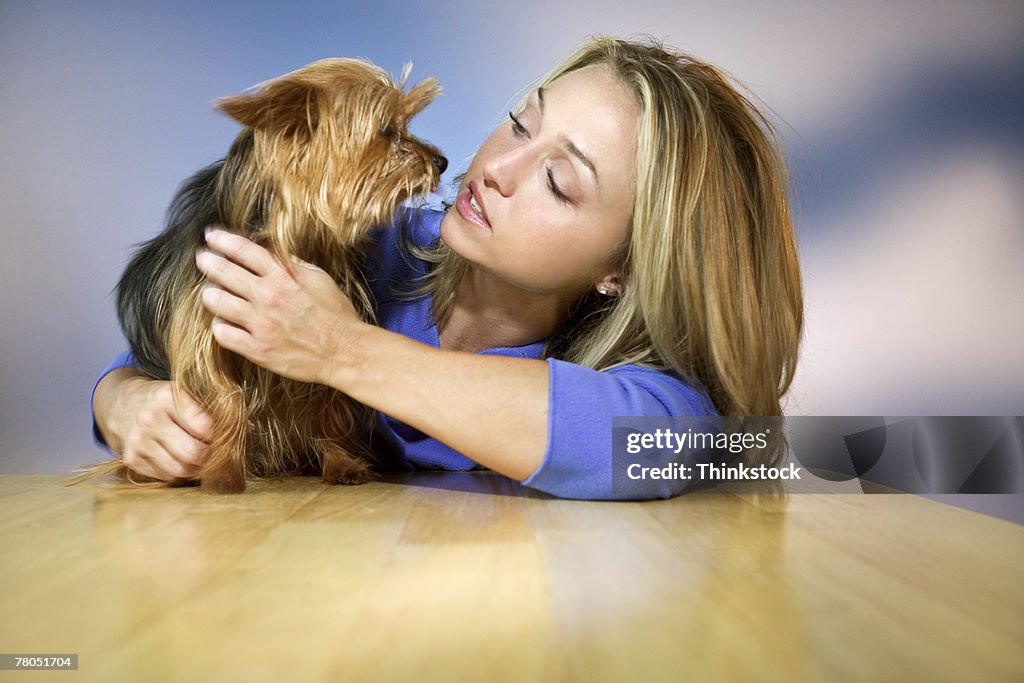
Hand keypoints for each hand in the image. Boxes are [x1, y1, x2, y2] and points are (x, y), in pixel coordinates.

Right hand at [94, 369, 211, 481]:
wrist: (122, 405)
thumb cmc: (164, 400)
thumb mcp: (185, 393)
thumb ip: (213, 409)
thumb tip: (248, 428)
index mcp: (167, 398)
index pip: (205, 427)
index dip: (219, 435)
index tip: (221, 435)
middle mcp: (150, 419)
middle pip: (193, 453)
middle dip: (210, 456)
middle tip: (213, 451)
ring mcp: (138, 441)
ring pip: (180, 470)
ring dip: (195, 469)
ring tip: (199, 458)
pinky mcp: (131, 459)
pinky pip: (165, 477)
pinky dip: (178, 473)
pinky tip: (179, 459)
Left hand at [195, 227, 362, 384]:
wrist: (344, 351)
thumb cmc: (336, 314)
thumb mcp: (319, 279)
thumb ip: (291, 264)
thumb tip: (270, 251)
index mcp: (283, 276)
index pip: (243, 250)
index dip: (223, 240)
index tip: (212, 236)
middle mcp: (267, 297)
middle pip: (223, 272)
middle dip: (207, 261)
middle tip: (201, 258)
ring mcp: (260, 324)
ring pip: (216, 302)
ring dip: (210, 294)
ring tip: (210, 292)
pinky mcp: (258, 349)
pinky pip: (223, 334)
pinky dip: (219, 326)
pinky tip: (222, 322)